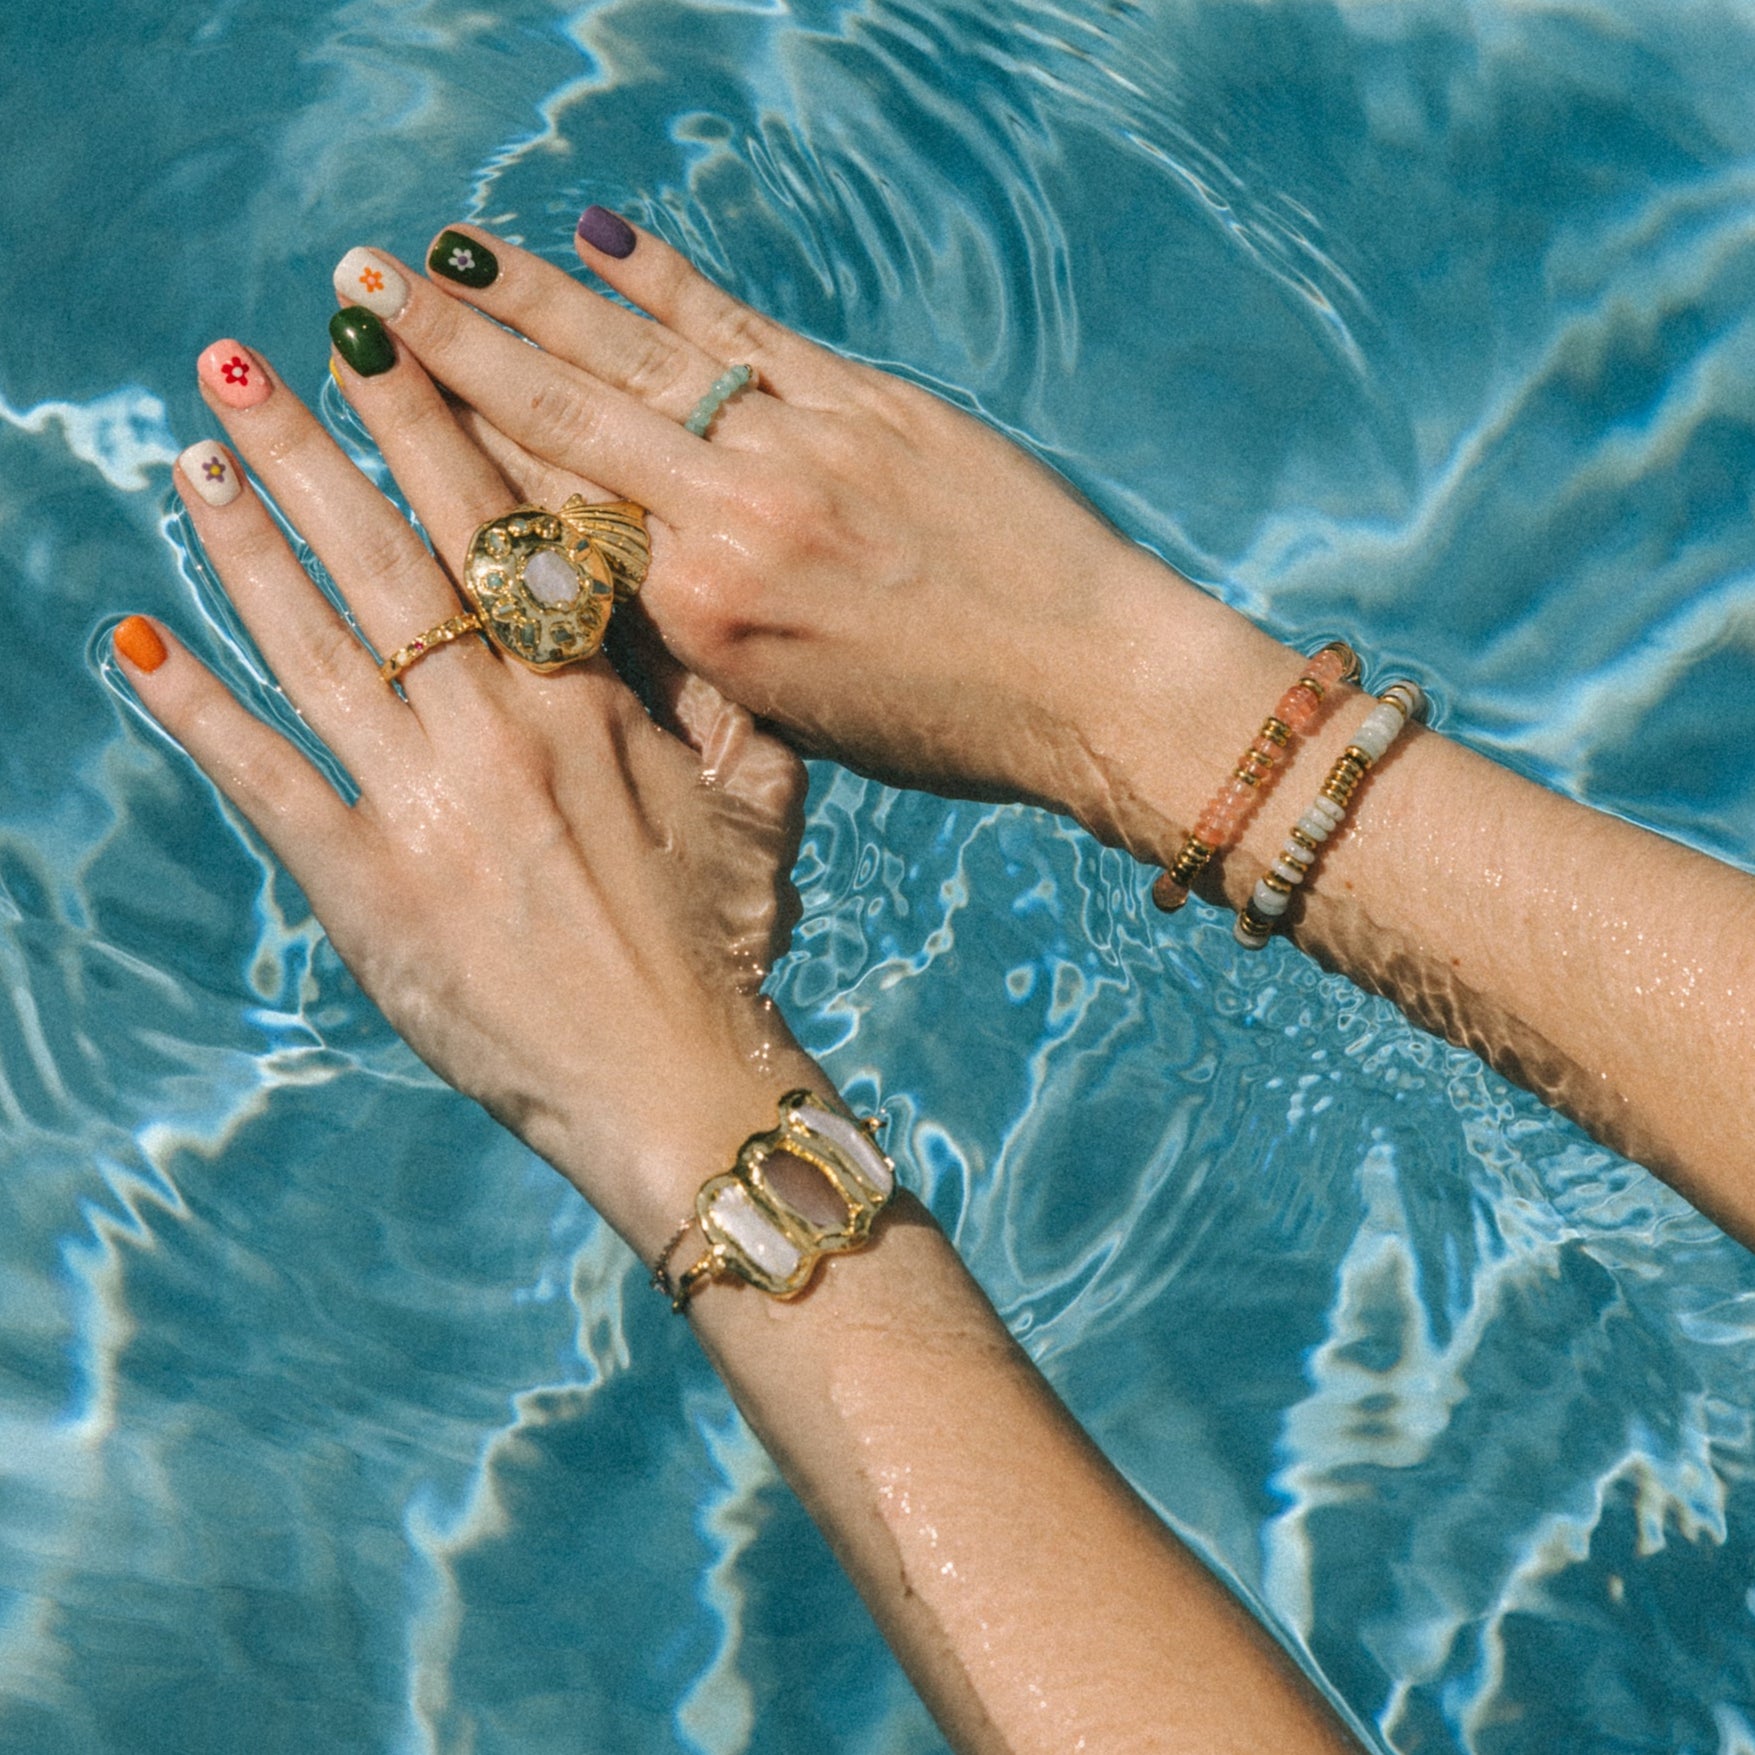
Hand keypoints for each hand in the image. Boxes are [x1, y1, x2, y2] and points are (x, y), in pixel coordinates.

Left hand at [117, 330, 821, 1255]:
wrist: (677, 1078)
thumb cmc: (727, 942)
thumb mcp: (759, 801)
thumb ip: (720, 694)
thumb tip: (689, 595)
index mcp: (588, 702)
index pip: (493, 531)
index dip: (426, 428)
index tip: (374, 346)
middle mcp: (497, 733)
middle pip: (384, 561)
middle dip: (306, 450)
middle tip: (236, 362)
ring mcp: (424, 809)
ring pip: (316, 645)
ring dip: (244, 546)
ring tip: (189, 460)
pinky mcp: (367, 891)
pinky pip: (268, 781)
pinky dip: (197, 711)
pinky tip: (137, 646)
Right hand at [331, 219, 1190, 827]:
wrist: (1093, 685)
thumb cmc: (950, 732)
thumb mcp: (796, 720)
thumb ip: (697, 644)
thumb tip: (611, 578)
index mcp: (706, 622)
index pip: (550, 522)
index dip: (454, 453)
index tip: (378, 402)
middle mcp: (736, 521)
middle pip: (564, 423)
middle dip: (452, 353)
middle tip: (361, 292)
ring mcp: (803, 446)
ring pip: (641, 361)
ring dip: (534, 300)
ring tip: (445, 252)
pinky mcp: (869, 401)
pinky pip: (746, 331)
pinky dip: (671, 287)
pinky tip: (603, 241)